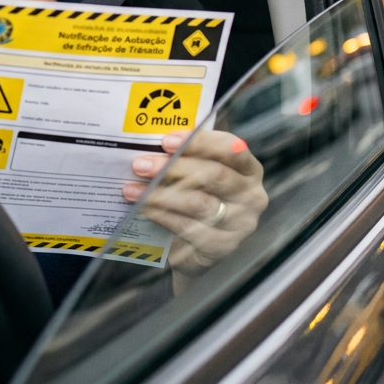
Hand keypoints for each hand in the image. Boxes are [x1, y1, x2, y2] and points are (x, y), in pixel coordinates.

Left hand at [123, 129, 266, 287]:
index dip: (199, 142)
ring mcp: (241, 223)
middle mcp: (251, 195)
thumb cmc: (195, 196)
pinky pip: (187, 227)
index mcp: (248, 169)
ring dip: (160, 193)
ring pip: (199, 202)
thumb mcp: (196, 172)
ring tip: (132, 188)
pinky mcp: (223, 246)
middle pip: (214, 174)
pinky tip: (142, 208)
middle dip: (173, 167)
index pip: (230, 148)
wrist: (195, 246)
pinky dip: (161, 215)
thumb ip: (185, 155)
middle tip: (140, 165)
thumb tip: (150, 137)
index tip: (166, 141)